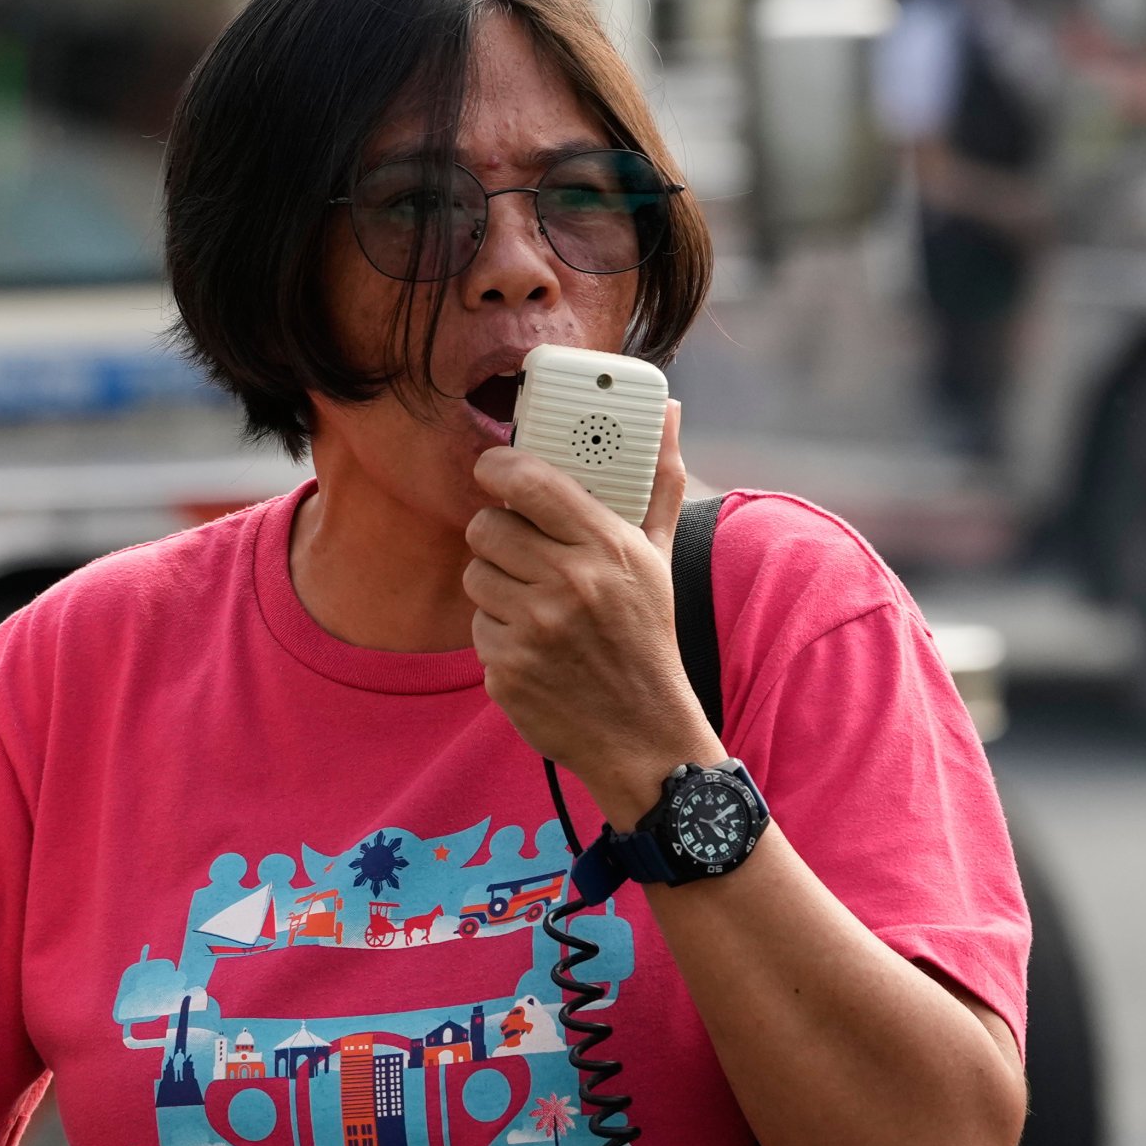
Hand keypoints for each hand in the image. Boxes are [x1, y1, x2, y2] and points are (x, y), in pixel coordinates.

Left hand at [465, 401, 718, 821]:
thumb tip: (670, 411)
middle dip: (498, 535)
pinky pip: (476, 625)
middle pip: (486, 527)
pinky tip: (533, 644)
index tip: (492, 468)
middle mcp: (570, 584)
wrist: (643, 734)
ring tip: (536, 602)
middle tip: (521, 549)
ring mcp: (534, 629)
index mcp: (608, 547)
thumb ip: (657, 480)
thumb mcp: (659, 558)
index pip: (529, 482)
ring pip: (475, 575)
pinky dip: (497, 632)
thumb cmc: (647, 635)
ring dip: (496, 585)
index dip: (497, 466)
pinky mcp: (506, 668)